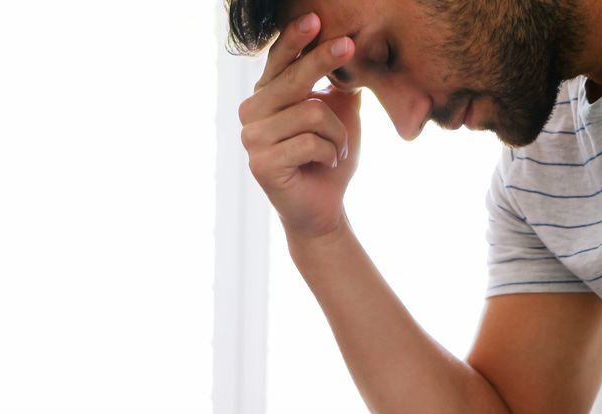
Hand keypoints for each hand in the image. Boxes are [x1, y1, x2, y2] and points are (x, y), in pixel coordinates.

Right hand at [238, 12, 361, 241]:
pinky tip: (326, 164)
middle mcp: (251, 112)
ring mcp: (251, 138)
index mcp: (267, 97)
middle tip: (349, 45)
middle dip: (324, 61)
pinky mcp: (261, 163)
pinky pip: (310, 143)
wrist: (324, 207)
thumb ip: (339, 86)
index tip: (315, 18)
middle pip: (294, 79)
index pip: (280, 61)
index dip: (296, 39)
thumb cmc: (329, 158)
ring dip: (337, 134)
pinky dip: (330, 153)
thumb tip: (350, 50)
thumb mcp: (340, 116)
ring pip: (311, 114)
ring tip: (336, 150)